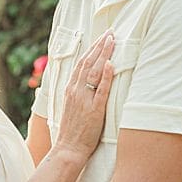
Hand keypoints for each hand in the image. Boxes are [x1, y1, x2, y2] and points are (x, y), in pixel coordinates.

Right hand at [53, 30, 114, 158]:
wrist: (68, 149)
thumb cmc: (71, 130)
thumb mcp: (69, 107)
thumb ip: (74, 93)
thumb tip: (78, 82)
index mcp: (69, 89)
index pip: (81, 63)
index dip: (92, 49)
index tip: (102, 37)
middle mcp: (75, 91)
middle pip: (88, 62)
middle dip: (100, 45)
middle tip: (110, 32)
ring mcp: (84, 99)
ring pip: (94, 71)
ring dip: (104, 54)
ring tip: (113, 40)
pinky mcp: (94, 110)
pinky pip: (101, 90)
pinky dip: (106, 76)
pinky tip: (111, 64)